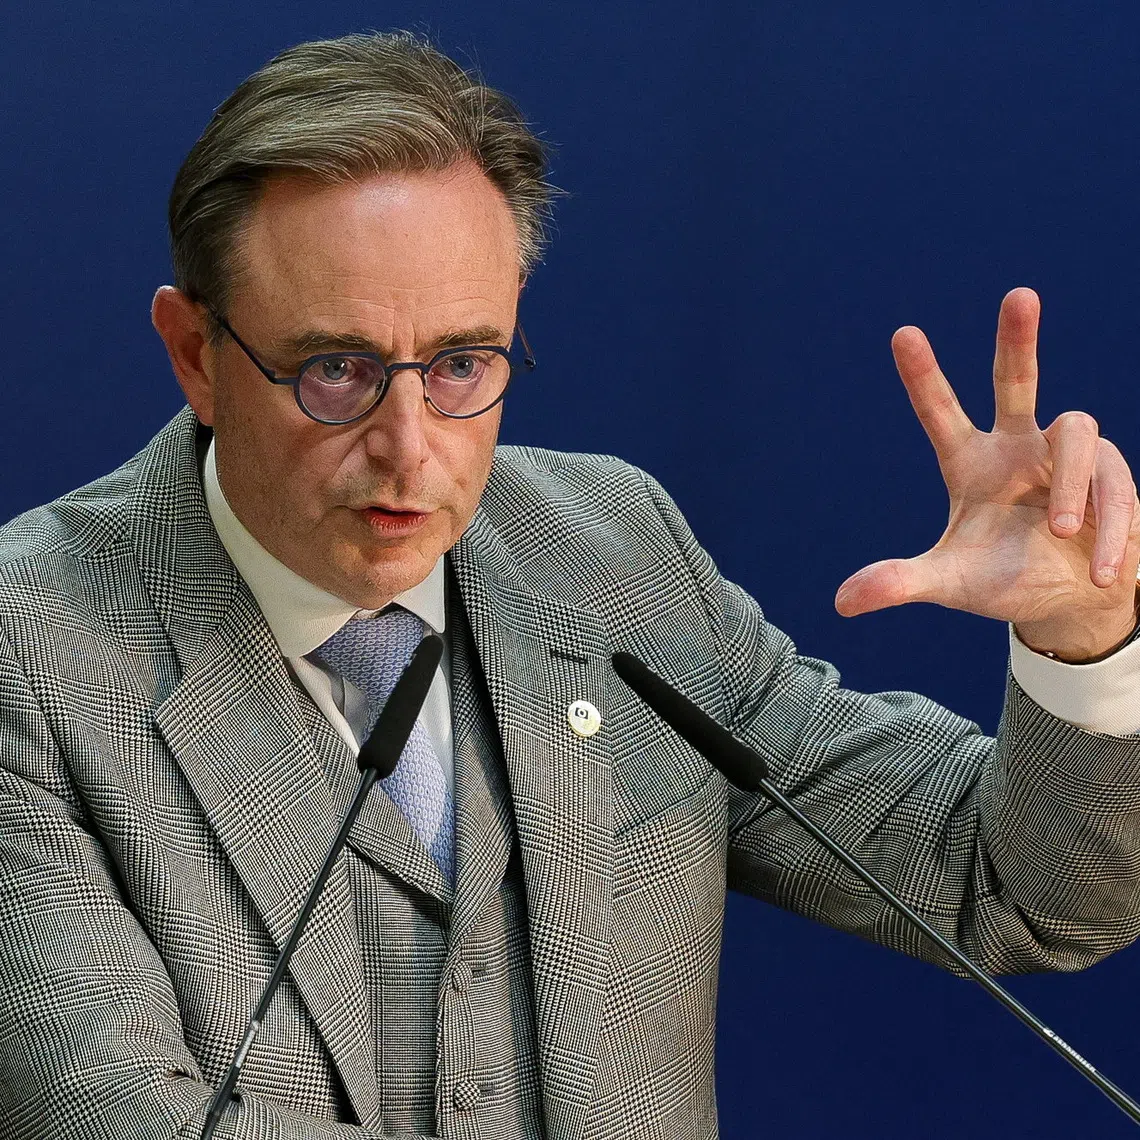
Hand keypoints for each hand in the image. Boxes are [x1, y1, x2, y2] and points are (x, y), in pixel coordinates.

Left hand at [834, 287, 1139, 662]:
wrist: (1068, 603)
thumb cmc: (1002, 581)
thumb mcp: (948, 584)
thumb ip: (900, 583)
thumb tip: (841, 603)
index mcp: (971, 464)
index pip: (940, 413)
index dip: (922, 376)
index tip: (902, 332)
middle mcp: (1017, 448)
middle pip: (1017, 382)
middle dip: (1018, 340)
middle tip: (1019, 294)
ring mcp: (1067, 457)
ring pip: (1079, 433)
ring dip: (1072, 485)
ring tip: (1061, 533)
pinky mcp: (1114, 476)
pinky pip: (1116, 484)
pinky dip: (1110, 529)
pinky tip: (1101, 571)